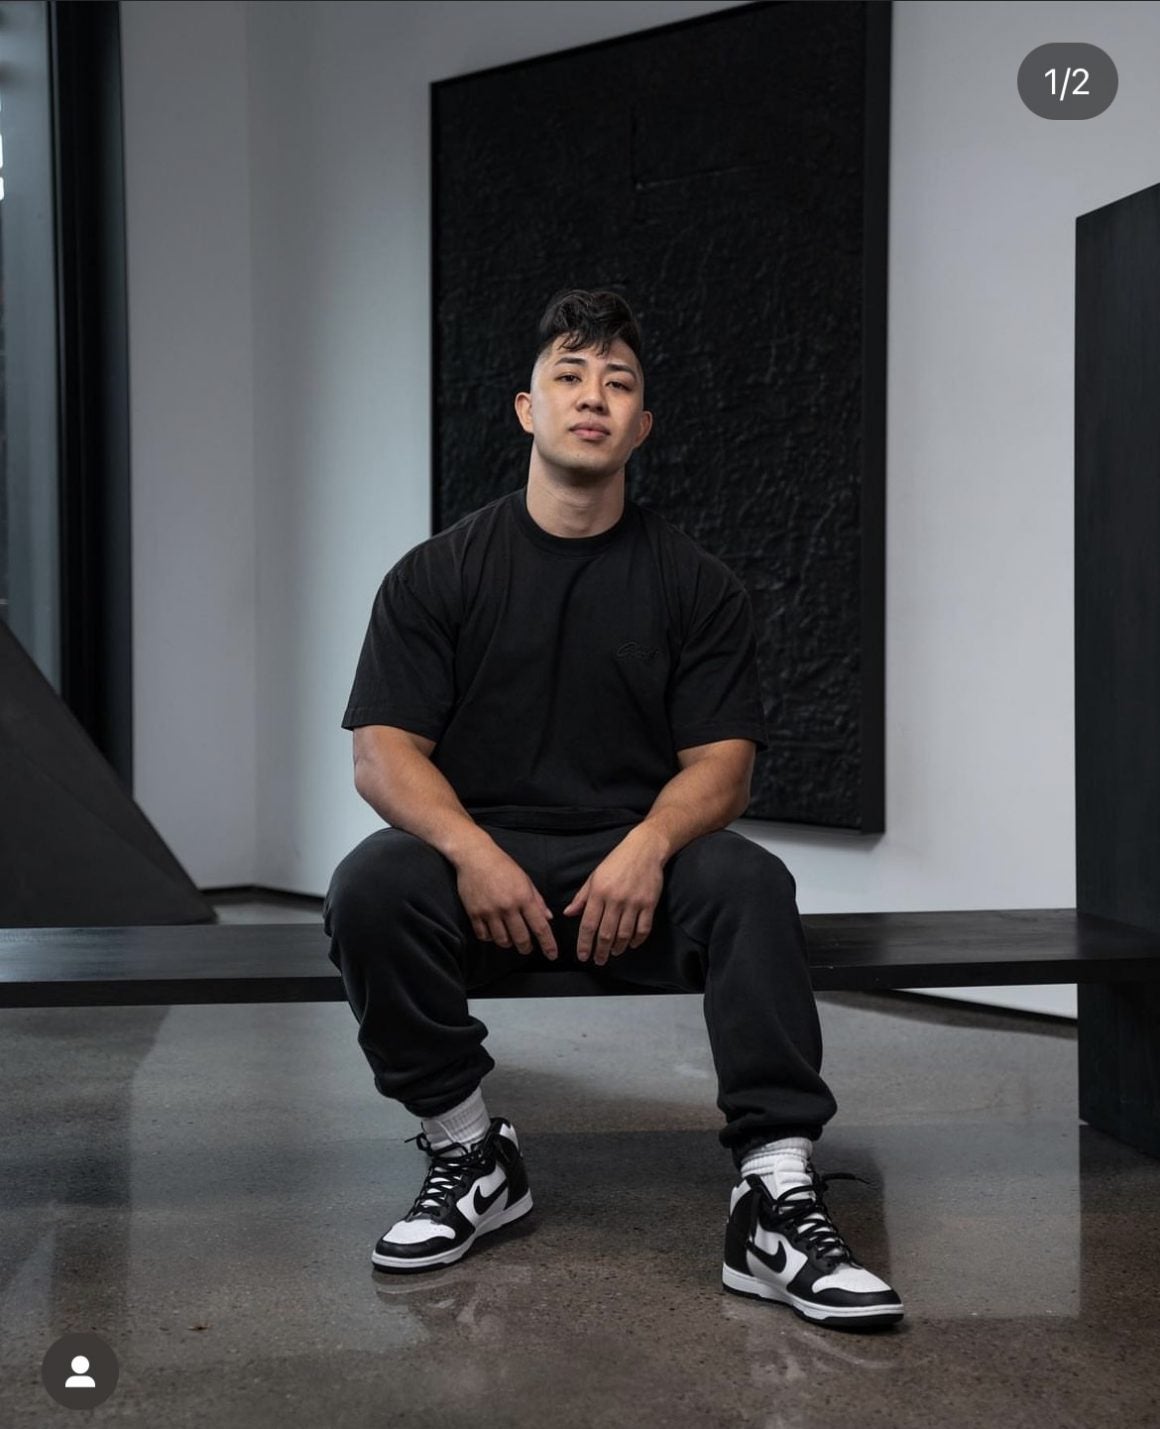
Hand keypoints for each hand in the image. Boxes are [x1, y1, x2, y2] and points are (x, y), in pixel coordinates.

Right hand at [455, 843, 557, 960]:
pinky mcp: (474, 913)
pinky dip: (490, 938)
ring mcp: (490, 911)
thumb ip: (537, 900)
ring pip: (502, 940)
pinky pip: (484, 936)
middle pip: (521, 938)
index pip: (540, 927)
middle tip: (527, 948)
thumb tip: (548, 918)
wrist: (475, 856)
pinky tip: (493, 932)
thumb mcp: (525, 879)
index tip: (552, 955)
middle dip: (526, 948)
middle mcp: (508, 907)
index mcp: (524, 897)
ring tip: (510, 939)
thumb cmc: (502, 865)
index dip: (548, 944)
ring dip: (508, 943)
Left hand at [563, 826, 665, 964]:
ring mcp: (634, 902)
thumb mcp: (595, 876)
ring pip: (625, 933)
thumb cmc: (616, 862)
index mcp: (599, 892)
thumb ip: (582, 897)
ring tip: (613, 953)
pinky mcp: (649, 904)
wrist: (644, 849)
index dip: (584, 943)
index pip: (588, 924)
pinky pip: (643, 928)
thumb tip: (568, 913)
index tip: (583, 956)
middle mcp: (615, 899)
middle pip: (606, 933)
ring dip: (618, 947)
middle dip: (600, 951)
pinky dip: (637, 940)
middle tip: (598, 961)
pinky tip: (632, 945)